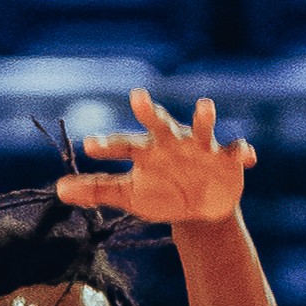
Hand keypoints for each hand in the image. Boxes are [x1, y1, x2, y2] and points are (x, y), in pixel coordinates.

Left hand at [56, 90, 251, 229]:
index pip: (123, 146)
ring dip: (203, 118)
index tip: (88, 146)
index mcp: (147, 151)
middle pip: (158, 123)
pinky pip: (236, 152)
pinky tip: (246, 155)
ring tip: (205, 107)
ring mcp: (200, 147)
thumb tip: (58, 189)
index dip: (107, 146)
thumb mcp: (129, 195)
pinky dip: (242, 152)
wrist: (199, 209)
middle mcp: (172, 142)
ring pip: (202, 128)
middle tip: (137, 96)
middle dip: (149, 111)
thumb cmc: (161, 194)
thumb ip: (97, 190)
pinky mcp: (227, 159)